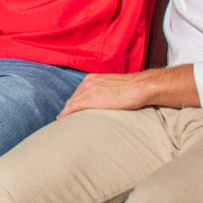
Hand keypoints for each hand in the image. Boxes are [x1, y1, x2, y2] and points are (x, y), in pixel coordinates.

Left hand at [57, 67, 196, 118]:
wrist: (140, 88)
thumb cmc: (135, 89)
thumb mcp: (117, 88)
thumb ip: (108, 93)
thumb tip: (109, 102)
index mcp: (92, 79)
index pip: (79, 93)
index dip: (74, 103)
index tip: (71, 111)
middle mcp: (86, 83)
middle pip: (73, 98)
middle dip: (69, 109)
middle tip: (65, 120)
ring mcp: (86, 90)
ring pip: (70, 104)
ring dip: (67, 113)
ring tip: (64, 123)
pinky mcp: (88, 100)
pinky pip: (71, 108)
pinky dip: (66, 115)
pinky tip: (62, 121)